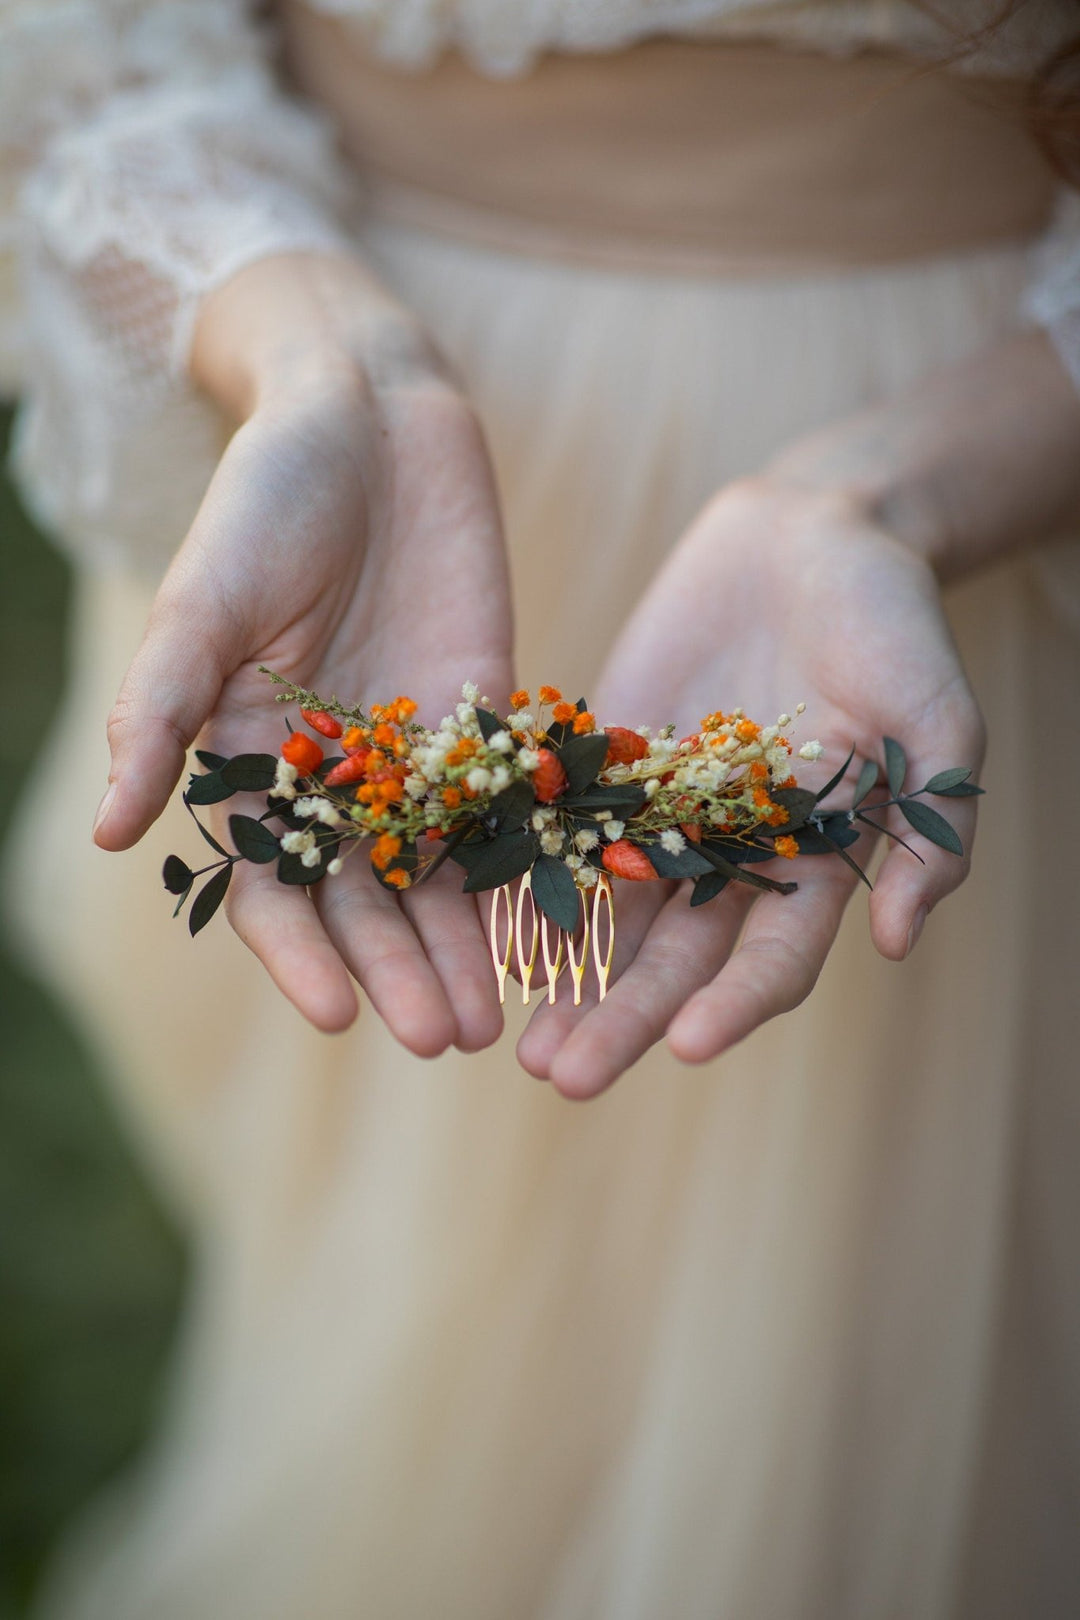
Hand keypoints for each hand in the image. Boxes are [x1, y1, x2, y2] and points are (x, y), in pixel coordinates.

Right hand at [93, 253, 512, 1052]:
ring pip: (439, 873)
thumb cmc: (265, 497)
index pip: (272, 884)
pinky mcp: (485, 720)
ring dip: (464, 947)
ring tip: (501, 1020)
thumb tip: (113, 832)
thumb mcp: (204, 599)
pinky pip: (505, 811)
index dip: (300, 954)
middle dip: (402, 970)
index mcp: (248, 759)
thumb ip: (166, 710)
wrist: (368, 414)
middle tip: (448, 1039)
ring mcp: (412, 754)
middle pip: (365, 898)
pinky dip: (525, 872)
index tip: (336, 1016)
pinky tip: (556, 931)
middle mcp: (330, 775)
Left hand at [517, 479, 984, 1096]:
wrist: (812, 533)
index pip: (774, 956)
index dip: (736, 1003)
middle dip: (623, 1017)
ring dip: (564, 979)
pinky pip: (559, 831)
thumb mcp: (936, 715)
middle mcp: (731, 854)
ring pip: (608, 913)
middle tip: (566, 1077)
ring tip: (519, 1044)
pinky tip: (478, 931)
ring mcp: (662, 813)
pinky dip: (522, 881)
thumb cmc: (894, 620)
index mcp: (815, 861)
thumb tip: (899, 943)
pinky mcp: (606, 762)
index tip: (690, 1047)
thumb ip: (931, 825)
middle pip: (674, 957)